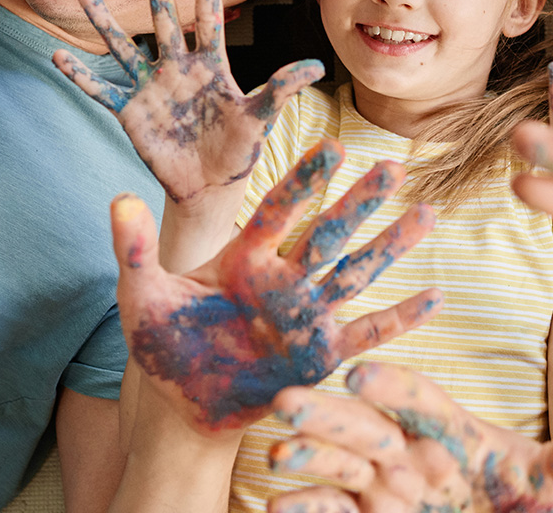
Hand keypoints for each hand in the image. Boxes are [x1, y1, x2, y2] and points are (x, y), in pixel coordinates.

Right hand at [55, 0, 317, 204]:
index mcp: (211, 65)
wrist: (210, 187)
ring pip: (124, 47)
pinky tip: (56, 56)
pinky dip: (80, 76)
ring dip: (105, 21)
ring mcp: (152, 88)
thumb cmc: (239, 151)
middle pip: (163, 18)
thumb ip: (282, 89)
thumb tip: (316, 65)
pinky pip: (100, 91)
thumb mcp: (261, 118)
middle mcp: (178, 69)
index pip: (208, 16)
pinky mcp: (131, 113)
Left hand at [110, 145, 441, 431]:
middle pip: (329, 233)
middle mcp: (284, 279)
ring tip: (427, 214)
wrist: (182, 408)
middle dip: (360, 202)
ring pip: (355, 273)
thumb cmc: (164, 346)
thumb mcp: (141, 296)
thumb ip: (134, 249)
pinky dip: (401, 318)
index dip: (305, 180)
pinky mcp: (320, 355)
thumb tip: (117, 197)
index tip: (332, 145)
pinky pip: (366, 334)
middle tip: (393, 166)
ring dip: (391, 247)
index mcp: (246, 258)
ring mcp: (306, 316)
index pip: (280, 210)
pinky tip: (436, 297)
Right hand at [267, 363, 552, 512]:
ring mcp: (389, 491)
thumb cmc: (539, 511)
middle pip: (367, 426)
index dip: (394, 384)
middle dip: (329, 415)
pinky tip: (274, 506)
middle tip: (287, 400)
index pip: (421, 399)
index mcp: (455, 432)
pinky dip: (306, 510)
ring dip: (308, 459)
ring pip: (341, 468)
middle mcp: (413, 454)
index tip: (363, 374)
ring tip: (275, 454)